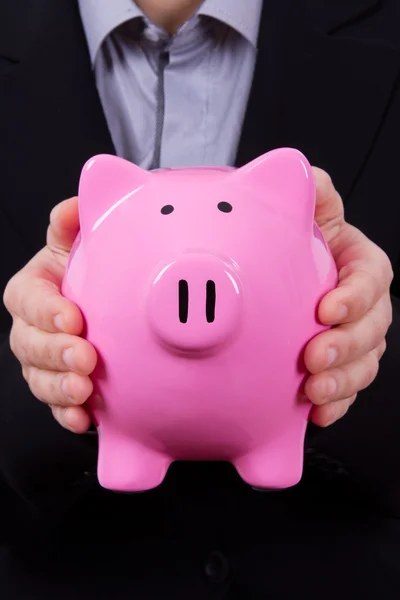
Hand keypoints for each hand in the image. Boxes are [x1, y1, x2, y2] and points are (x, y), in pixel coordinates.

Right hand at [3, 197, 96, 432]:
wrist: (103, 305)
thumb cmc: (87, 273)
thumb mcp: (79, 245)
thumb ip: (73, 226)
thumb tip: (76, 205)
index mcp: (34, 291)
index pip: (28, 299)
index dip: (46, 310)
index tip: (72, 317)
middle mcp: (33, 328)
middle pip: (29, 344)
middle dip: (54, 353)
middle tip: (84, 357)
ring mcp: (45, 361)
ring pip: (39, 378)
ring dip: (59, 388)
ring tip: (83, 391)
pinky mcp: (62, 387)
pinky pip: (57, 405)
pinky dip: (69, 414)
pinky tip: (84, 419)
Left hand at [304, 169, 392, 426]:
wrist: (278, 270)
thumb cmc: (297, 240)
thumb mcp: (305, 208)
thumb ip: (312, 191)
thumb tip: (308, 177)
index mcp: (359, 263)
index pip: (370, 278)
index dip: (356, 296)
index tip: (328, 309)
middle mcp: (361, 303)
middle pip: (372, 329)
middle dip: (347, 347)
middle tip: (315, 357)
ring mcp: (351, 336)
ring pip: (363, 364)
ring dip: (342, 381)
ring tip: (313, 392)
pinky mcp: (336, 364)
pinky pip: (344, 389)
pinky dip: (334, 404)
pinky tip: (315, 414)